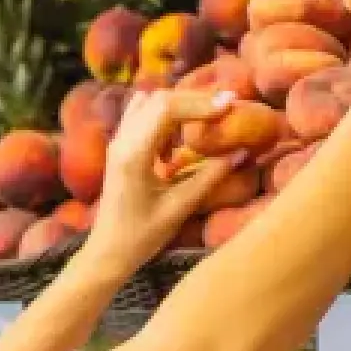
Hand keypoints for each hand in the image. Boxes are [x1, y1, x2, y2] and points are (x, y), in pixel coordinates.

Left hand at [89, 89, 239, 260]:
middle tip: (225, 108)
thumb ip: (211, 176)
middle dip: (195, 100)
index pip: (166, 109)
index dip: (200, 102)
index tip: (230, 104)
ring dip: (179, 106)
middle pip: (159, 99)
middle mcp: (121, 141)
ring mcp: (117, 142)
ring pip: (149, 103)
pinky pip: (142, 116)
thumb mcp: (180, 207)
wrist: (107, 251)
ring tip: (206, 121)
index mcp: (133, 154)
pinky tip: (177, 143)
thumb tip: (242, 151)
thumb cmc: (141, 236)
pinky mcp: (120, 147)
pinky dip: (165, 118)